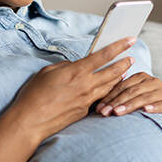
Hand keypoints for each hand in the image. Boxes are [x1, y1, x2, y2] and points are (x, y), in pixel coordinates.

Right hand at [7, 37, 136, 143]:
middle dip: (124, 63)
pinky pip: (99, 98)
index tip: (130, 40)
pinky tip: (107, 89)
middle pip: (113, 72)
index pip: (103, 55)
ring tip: (123, 72)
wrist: (31, 121)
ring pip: (109, 86)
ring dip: (118, 78)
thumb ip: (66, 66)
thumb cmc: (34, 94)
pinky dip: (106, 91)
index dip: (119, 46)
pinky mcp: (84, 111)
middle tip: (131, 58)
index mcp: (76, 72)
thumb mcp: (48, 72)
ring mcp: (87, 100)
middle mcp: (86, 85)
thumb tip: (76, 67)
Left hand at [94, 72, 161, 124]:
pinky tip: (146, 111)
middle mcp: (152, 81)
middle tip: (104, 113)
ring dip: (130, 105)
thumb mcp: (132, 103)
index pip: (121, 86)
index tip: (98, 108)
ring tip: (118, 112)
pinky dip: (154, 107)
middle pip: (131, 91)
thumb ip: (119, 101)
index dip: (109, 97)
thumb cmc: (148, 110)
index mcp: (140, 78)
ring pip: (144, 97)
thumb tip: (97, 108)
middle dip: (116, 102)